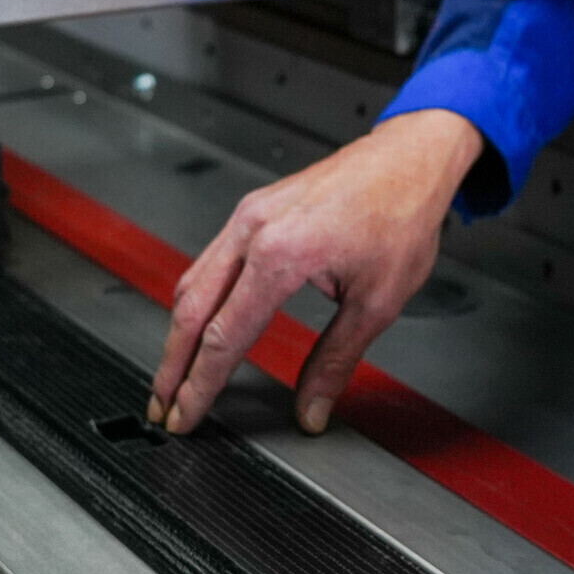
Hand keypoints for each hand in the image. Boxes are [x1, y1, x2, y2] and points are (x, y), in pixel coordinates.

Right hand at [148, 108, 482, 434]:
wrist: (411, 157)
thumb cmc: (401, 214)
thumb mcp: (377, 302)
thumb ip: (335, 362)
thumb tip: (312, 409)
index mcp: (280, 254)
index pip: (223, 338)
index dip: (200, 386)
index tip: (185, 416)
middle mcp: (253, 231)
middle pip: (190, 311)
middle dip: (171, 367)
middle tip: (162, 408)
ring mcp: (247, 216)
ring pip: (191, 284)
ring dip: (177, 335)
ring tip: (173, 376)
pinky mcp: (252, 210)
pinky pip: (208, 261)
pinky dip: (195, 301)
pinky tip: (198, 324)